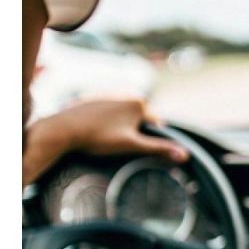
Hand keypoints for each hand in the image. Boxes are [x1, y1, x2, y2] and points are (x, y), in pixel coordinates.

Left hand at [22, 99, 187, 185]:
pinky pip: (107, 112)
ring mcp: (109, 93)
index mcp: (139, 103)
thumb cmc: (98, 138)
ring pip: (122, 116)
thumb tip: (185, 155)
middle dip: (131, 132)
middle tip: (115, 144)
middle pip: (138, 119)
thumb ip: (158, 148)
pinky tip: (94, 132)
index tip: (131, 147)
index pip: (155, 124)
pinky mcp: (94, 97)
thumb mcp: (131, 145)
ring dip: (119, 127)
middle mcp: (126, 93)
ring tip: (103, 139)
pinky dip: (104, 122)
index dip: (146, 139)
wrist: (62, 129)